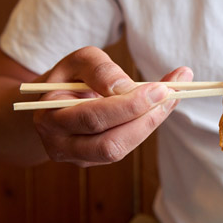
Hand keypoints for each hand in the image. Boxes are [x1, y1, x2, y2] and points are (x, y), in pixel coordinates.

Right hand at [31, 46, 192, 166]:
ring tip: (173, 95)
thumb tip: (128, 88)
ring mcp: (78, 157)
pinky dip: (147, 125)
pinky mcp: (96, 160)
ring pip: (119, 150)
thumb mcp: (77, 62)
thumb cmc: (68, 79)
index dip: (129, 106)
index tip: (160, 88)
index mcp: (49, 117)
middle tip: (172, 92)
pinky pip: (125, 146)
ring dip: (150, 123)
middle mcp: (60, 145)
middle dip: (145, 119)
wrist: (50, 105)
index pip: (93, 118)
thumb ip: (99, 70)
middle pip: (109, 144)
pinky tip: (162, 105)